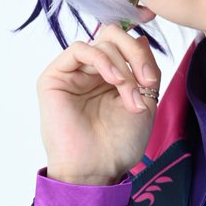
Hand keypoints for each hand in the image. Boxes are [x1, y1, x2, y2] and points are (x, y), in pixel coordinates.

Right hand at [36, 22, 161, 184]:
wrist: (98, 168)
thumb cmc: (119, 143)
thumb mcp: (146, 101)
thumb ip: (146, 69)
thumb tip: (142, 38)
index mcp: (110, 77)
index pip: (124, 44)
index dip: (140, 52)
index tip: (150, 79)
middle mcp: (90, 72)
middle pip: (112, 37)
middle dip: (133, 55)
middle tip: (144, 81)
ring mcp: (72, 74)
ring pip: (101, 44)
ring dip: (122, 66)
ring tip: (128, 94)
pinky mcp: (54, 77)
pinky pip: (79, 49)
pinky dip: (102, 59)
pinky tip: (113, 79)